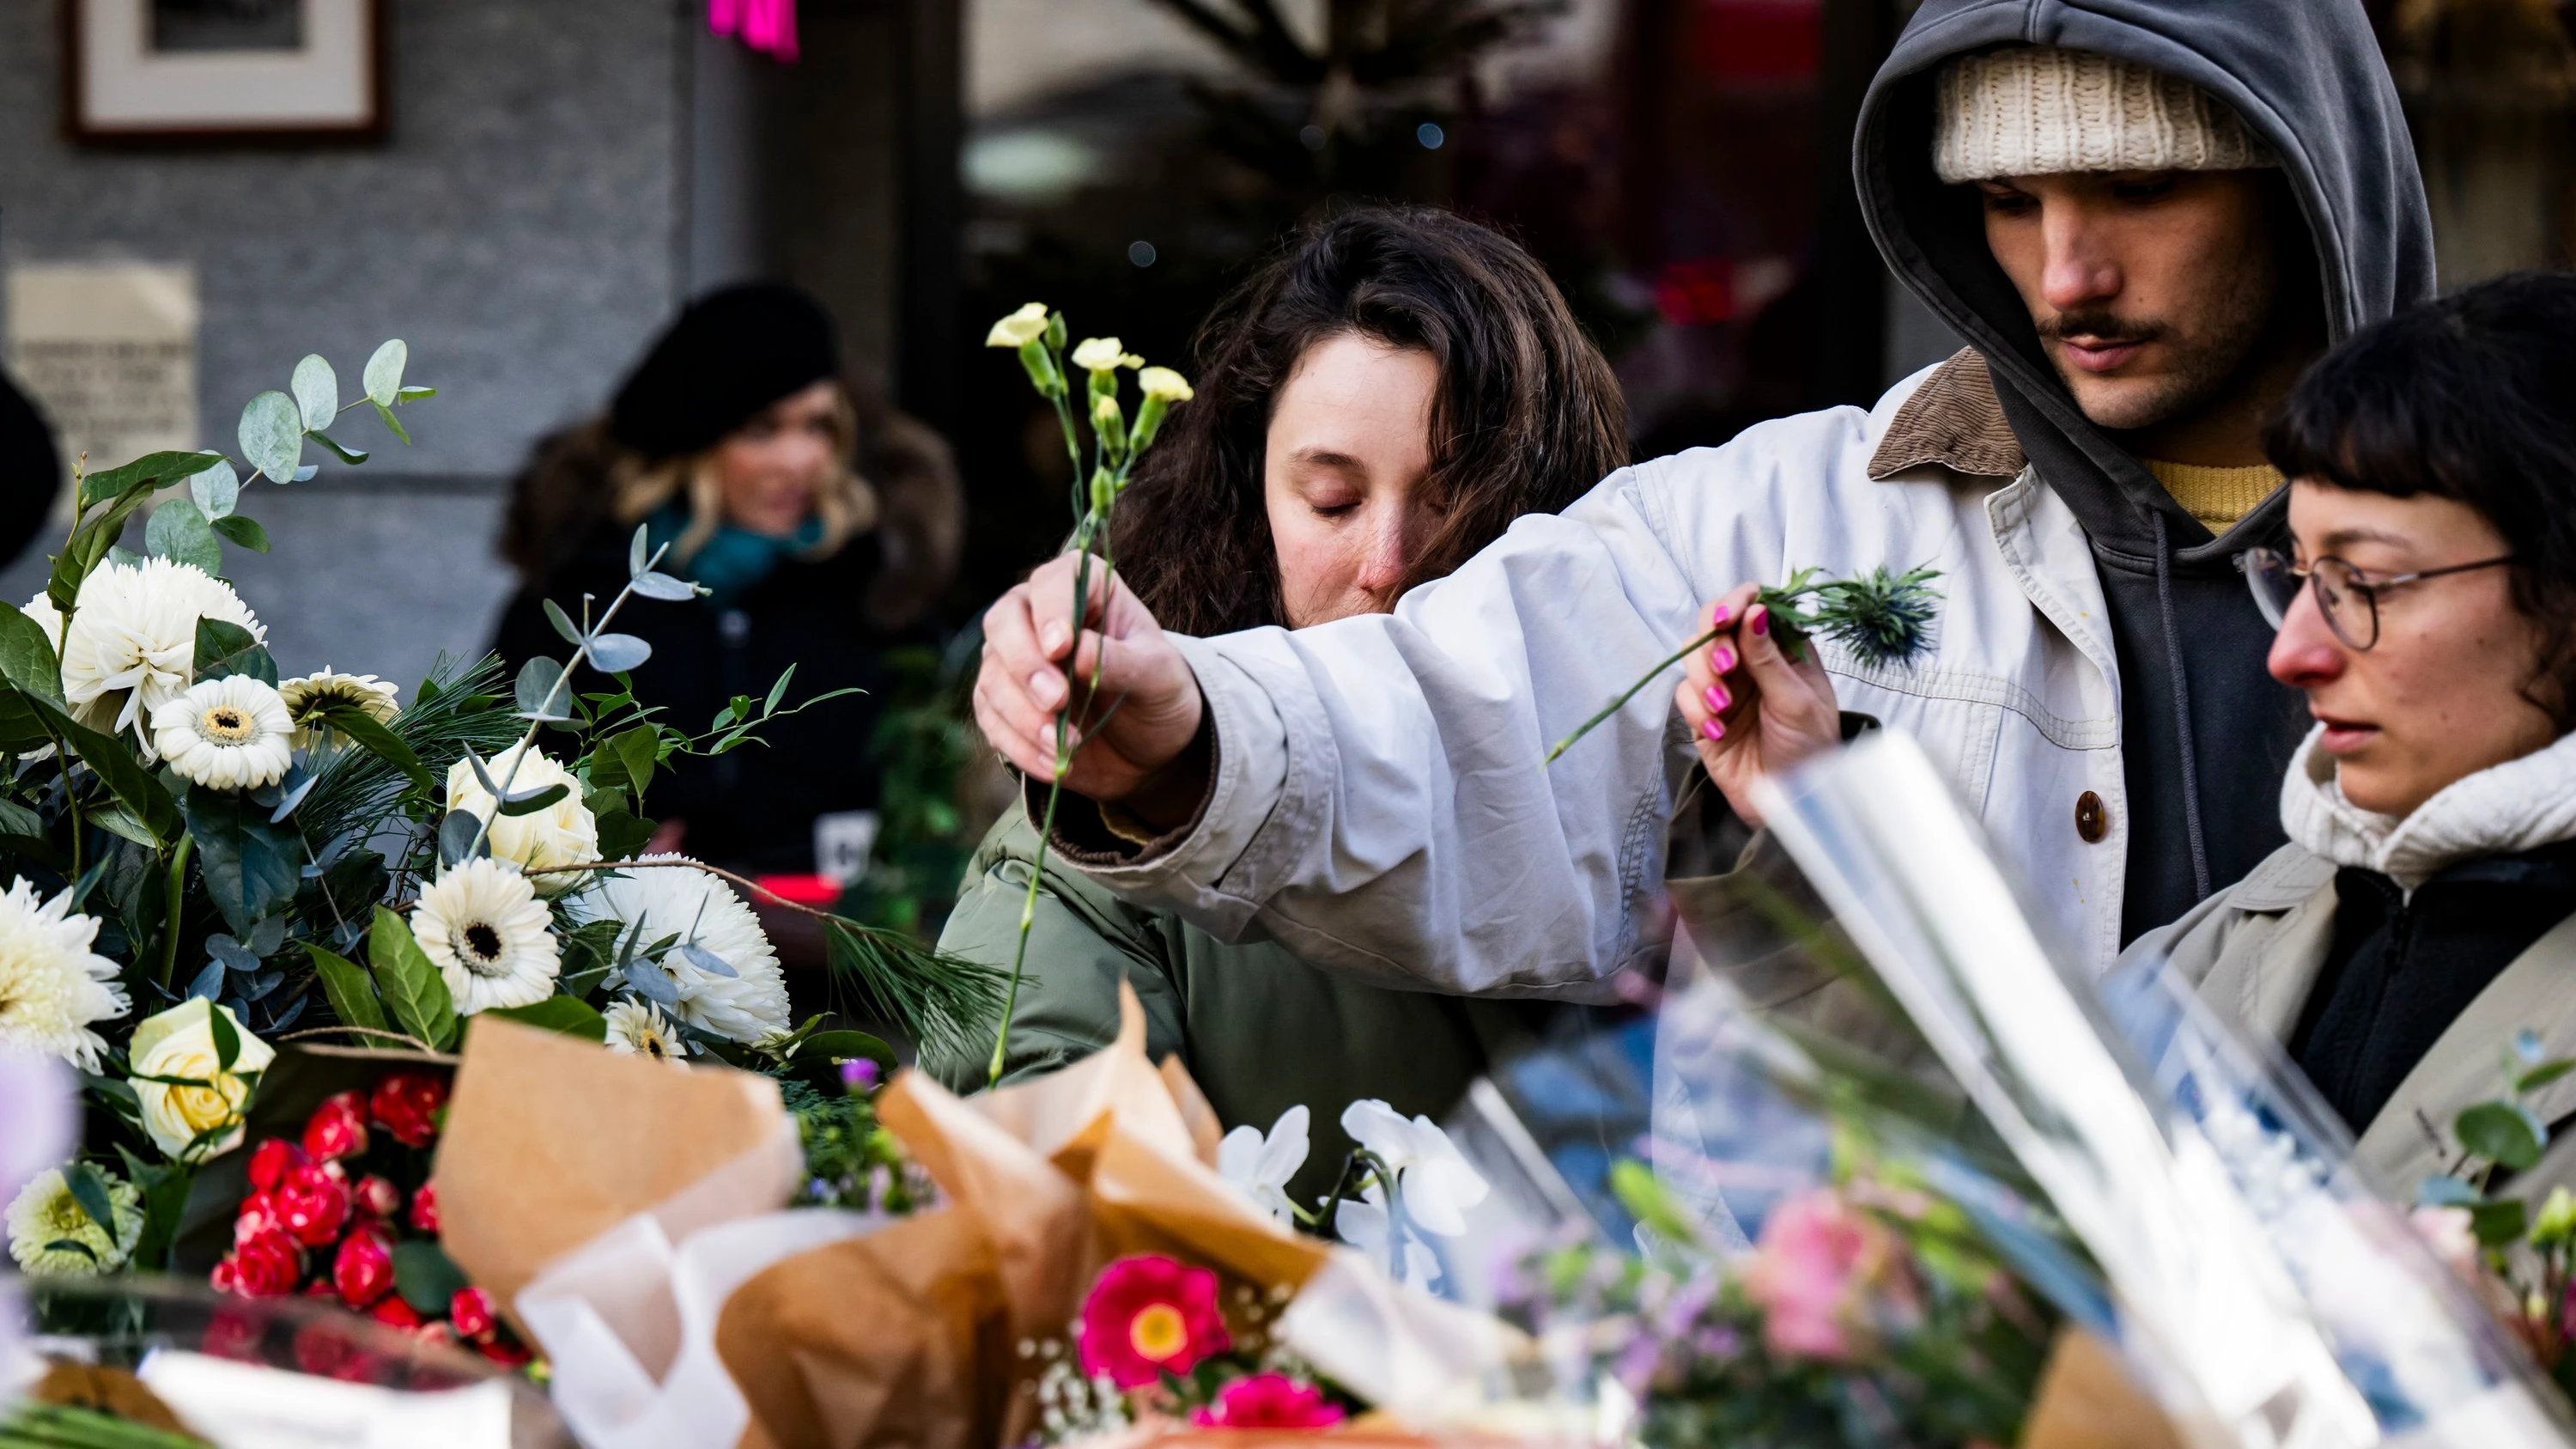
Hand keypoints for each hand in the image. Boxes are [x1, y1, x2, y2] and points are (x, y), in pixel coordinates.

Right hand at [976, 551, 1206, 823]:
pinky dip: (1018, 743)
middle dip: (1025, 665)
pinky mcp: (1002, 703)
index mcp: (1086, 589)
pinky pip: (991, 718)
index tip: (1061, 647)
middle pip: (1003, 622)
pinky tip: (1052, 762)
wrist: (1150, 746)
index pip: (1052, 581)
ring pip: (993, 675)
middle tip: (1057, 701)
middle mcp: (1038, 615)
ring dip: (1023, 714)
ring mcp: (1014, 659)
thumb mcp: (1159, 676)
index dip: (1051, 610)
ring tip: (1063, 745)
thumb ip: (1122, 661)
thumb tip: (1078, 651)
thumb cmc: (1159, 693)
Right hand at [1674, 585, 1841, 826]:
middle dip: (1712, 640)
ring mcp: (1724, 684)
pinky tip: (1719, 732)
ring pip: (1692, 655)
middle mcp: (1750, 659)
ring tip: (1723, 706)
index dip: (1737, 601)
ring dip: (1702, 676)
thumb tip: (1755, 609)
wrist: (1791, 802)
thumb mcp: (1797, 701)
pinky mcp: (1702, 713)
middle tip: (1725, 664)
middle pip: (1713, 622)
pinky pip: (1684, 695)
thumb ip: (1769, 657)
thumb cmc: (1810, 749)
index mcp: (1783, 648)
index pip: (1754, 604)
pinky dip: (1697, 709)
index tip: (1729, 617)